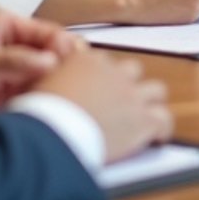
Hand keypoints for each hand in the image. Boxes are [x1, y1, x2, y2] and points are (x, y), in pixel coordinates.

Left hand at [0, 11, 80, 119]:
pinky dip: (51, 102)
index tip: (76, 67)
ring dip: (62, 88)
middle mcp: (21, 47)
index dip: (66, 49)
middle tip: (79, 89)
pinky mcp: (18, 95)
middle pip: (58, 55)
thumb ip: (12, 61)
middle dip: (70, 70)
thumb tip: (52, 61)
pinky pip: (43, 96)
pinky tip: (58, 113)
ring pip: (54, 77)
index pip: (51, 34)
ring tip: (71, 104)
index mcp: (11, 27)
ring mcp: (21, 72)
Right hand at [31, 48, 174, 162]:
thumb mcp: (34, 87)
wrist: (50, 134)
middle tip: (120, 105)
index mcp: (85, 60)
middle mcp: (112, 72)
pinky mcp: (143, 120)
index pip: (103, 62)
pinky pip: (164, 120)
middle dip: (128, 86)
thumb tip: (47, 80)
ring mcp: (131, 95)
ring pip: (155, 90)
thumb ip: (49, 78)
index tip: (98, 92)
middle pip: (132, 71)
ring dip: (149, 103)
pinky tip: (157, 139)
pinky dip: (162, 129)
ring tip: (141, 119)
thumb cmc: (37, 114)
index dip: (102, 79)